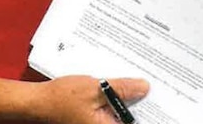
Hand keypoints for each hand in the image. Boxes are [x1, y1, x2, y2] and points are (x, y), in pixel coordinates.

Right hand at [32, 75, 149, 123]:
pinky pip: (114, 112)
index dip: (152, 113)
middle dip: (142, 104)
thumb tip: (144, 87)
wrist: (38, 102)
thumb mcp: (95, 88)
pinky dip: (119, 101)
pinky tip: (121, 87)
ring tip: (139, 84)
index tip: (164, 101)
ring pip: (123, 115)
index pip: (138, 123)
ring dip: (130, 102)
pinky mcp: (96, 120)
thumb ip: (121, 88)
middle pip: (132, 119)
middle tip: (152, 85)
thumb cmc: (61, 98)